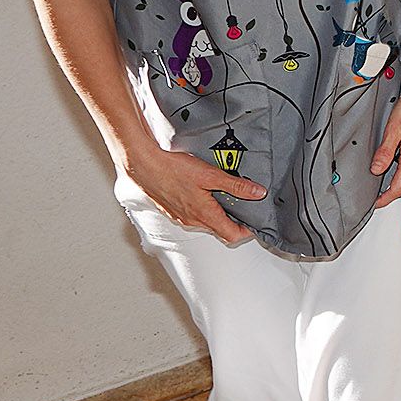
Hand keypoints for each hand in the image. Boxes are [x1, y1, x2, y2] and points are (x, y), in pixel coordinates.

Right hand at [123, 143, 266, 245]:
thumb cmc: (173, 169)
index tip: (254, 221)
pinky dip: (202, 208)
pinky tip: (203, 191)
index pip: (232, 235)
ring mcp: (180, 217)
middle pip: (220, 229)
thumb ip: (236, 185)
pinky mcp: (172, 209)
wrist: (143, 165)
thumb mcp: (211, 175)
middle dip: (234, 220)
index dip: (247, 231)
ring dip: (217, 213)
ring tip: (225, 195)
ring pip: (205, 222)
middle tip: (243, 205)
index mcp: (204, 215)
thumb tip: (258, 192)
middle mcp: (192, 220)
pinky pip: (192, 215)